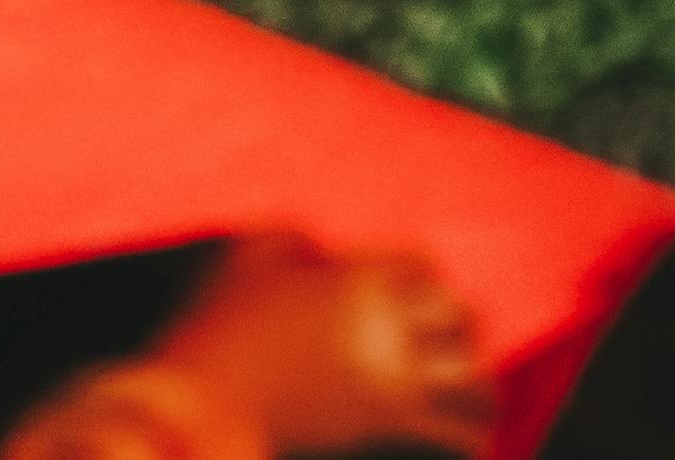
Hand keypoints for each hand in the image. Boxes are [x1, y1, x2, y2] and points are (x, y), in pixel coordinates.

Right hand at [0, 239, 487, 459]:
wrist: (201, 406)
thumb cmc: (216, 326)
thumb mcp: (247, 256)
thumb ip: (297, 238)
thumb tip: (326, 246)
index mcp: (359, 280)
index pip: (425, 267)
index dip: (420, 278)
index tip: (413, 290)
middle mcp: (389, 329)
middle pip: (461, 318)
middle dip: (456, 325)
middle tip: (449, 335)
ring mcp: (392, 383)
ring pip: (474, 381)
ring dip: (474, 382)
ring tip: (469, 389)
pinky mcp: (387, 429)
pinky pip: (456, 436)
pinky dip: (466, 437)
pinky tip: (463, 437)